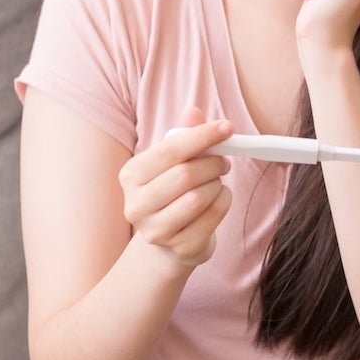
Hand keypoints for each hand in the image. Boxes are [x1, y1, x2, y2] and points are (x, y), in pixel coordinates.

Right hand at [119, 105, 234, 270]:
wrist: (168, 241)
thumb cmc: (171, 192)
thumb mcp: (173, 162)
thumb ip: (183, 136)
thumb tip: (193, 112)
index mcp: (130, 175)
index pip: (171, 149)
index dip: (203, 136)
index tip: (228, 127)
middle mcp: (136, 205)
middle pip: (185, 175)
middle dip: (213, 163)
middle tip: (223, 161)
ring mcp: (156, 231)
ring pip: (199, 197)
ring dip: (217, 184)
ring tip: (216, 182)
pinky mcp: (180, 247)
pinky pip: (213, 216)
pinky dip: (224, 201)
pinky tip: (219, 198)